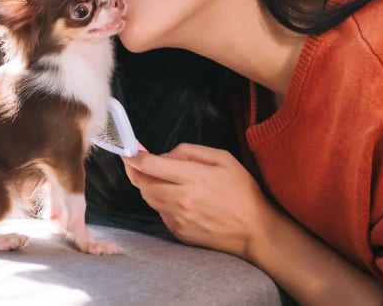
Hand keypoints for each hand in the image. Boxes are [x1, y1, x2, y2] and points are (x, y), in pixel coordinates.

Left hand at [122, 143, 274, 257]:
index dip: (133, 157)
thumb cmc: (242, 192)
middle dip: (135, 171)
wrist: (254, 230)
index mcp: (195, 177)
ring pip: (148, 198)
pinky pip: (160, 213)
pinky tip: (177, 198)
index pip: (150, 166)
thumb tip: (164, 155)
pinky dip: (162, 202)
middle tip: (136, 163)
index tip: (127, 150)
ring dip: (148, 186)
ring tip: (162, 179)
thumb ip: (191, 152)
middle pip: (142, 184)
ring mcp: (179, 218)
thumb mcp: (224, 159)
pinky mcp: (179, 232)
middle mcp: (183, 199)